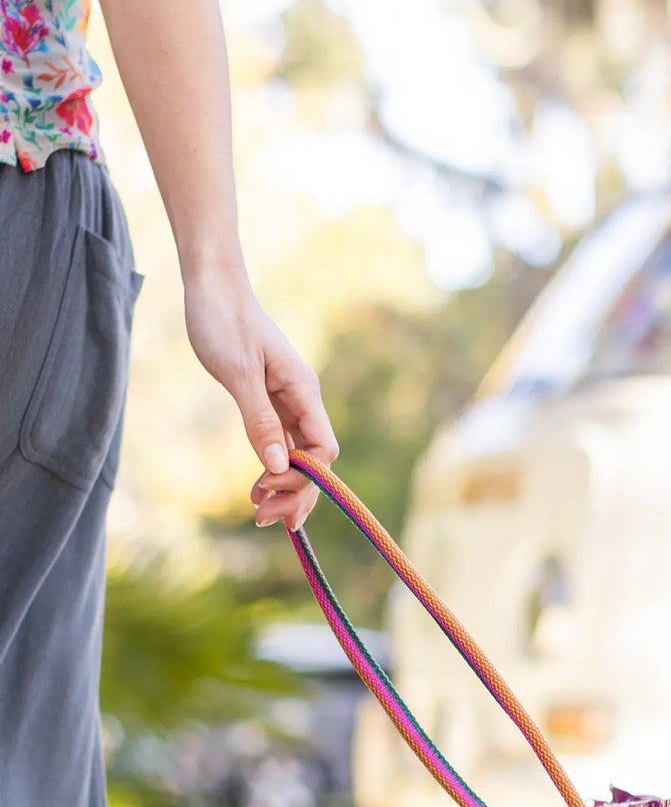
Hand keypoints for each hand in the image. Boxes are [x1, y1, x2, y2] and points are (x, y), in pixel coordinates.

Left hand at [182, 263, 338, 529]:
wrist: (212, 284)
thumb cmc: (223, 320)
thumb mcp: (238, 373)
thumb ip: (259, 420)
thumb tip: (277, 467)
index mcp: (303, 391)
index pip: (323, 449)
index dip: (305, 478)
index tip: (271, 490)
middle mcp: (302, 399)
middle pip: (314, 461)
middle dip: (296, 493)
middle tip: (265, 521)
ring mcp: (287, 402)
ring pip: (298, 457)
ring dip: (283, 487)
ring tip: (259, 512)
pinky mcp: (269, 400)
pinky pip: (280, 444)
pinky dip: (272, 469)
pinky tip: (257, 487)